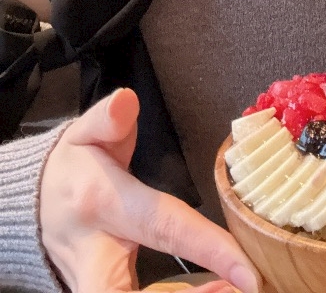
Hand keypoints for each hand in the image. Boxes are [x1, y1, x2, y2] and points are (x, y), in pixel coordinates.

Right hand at [40, 88, 261, 292]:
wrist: (27, 207)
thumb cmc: (72, 168)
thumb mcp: (85, 134)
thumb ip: (108, 119)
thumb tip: (126, 100)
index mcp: (105, 205)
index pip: (163, 227)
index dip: (207, 250)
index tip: (248, 273)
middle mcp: (97, 254)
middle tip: (237, 291)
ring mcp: (93, 282)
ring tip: (236, 290)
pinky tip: (217, 291)